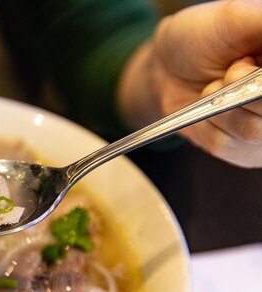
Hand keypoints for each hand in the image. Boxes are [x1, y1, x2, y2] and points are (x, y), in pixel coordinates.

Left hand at [120, 0, 261, 166]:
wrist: (164, 68)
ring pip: (253, 132)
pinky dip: (207, 127)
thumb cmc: (199, 38)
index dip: (261, 82)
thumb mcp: (233, 17)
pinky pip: (227, 146)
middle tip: (230, 71)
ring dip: (221, 109)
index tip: (240, 66)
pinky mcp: (245, 150)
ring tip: (215, 88)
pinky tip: (207, 111)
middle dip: (244, 90)